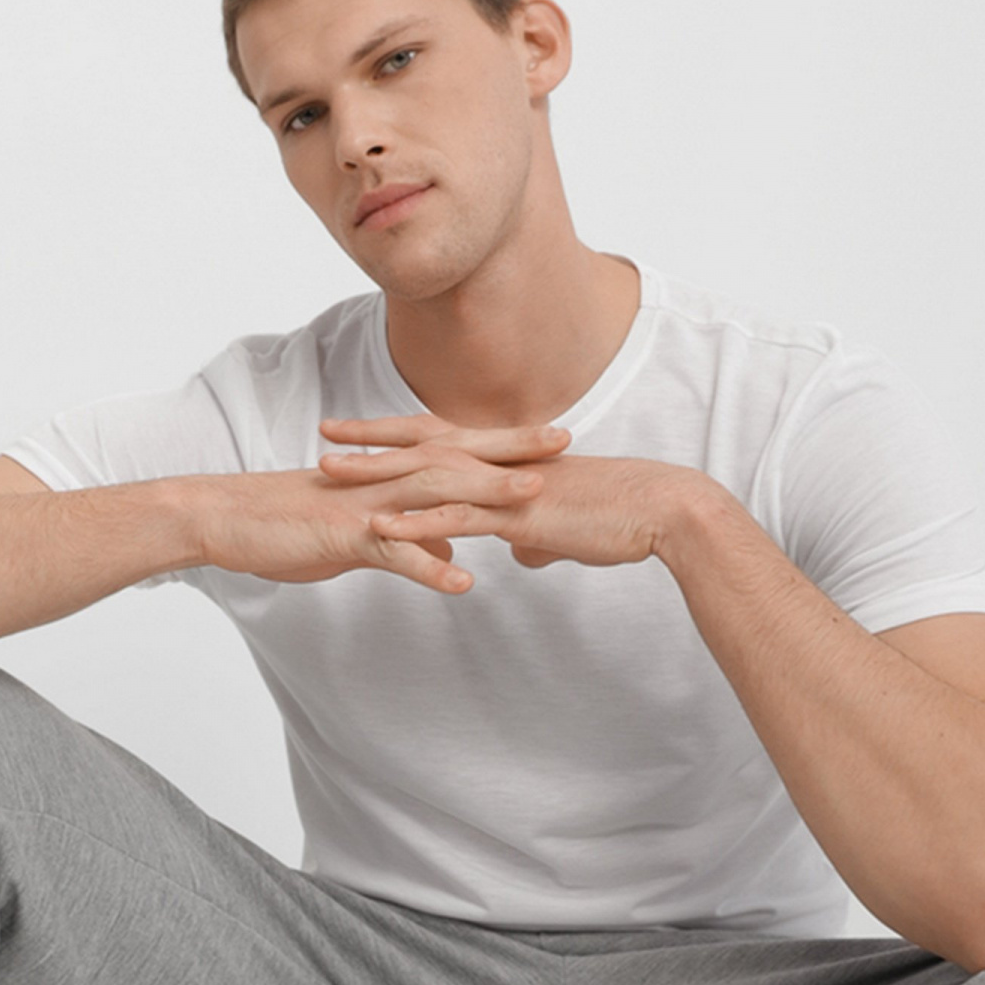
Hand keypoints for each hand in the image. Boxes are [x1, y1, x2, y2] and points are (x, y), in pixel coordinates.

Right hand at [189, 415, 572, 593]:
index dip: (507, 444)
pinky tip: (462, 584)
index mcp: (391, 475)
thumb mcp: (362, 535)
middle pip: (459, 458)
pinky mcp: (346, 537)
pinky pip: (393, 553)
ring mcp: (368, 505)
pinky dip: (428, 567)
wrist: (231, 520)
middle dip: (513, 450)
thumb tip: (450, 553)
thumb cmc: (293, 525)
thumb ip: (410, 540)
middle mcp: (385, 480)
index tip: (555, 438)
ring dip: (484, 496)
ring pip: (434, 495)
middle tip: (565, 440)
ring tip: (532, 499)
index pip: (459, 451)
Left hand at [322, 423, 692, 572]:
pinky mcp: (519, 516)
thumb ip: (537, 537)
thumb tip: (524, 552)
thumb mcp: (567, 531)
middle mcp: (500, 465)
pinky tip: (383, 527)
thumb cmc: (620, 519)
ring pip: (428, 476)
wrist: (661, 510)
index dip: (399, 436)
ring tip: (332, 475)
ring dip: (378, 475)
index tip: (359, 432)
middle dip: (371, 442)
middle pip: (423, 445)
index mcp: (508, 463)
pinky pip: (459, 518)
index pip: (442, 439)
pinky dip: (418, 521)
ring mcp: (506, 488)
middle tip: (323, 437)